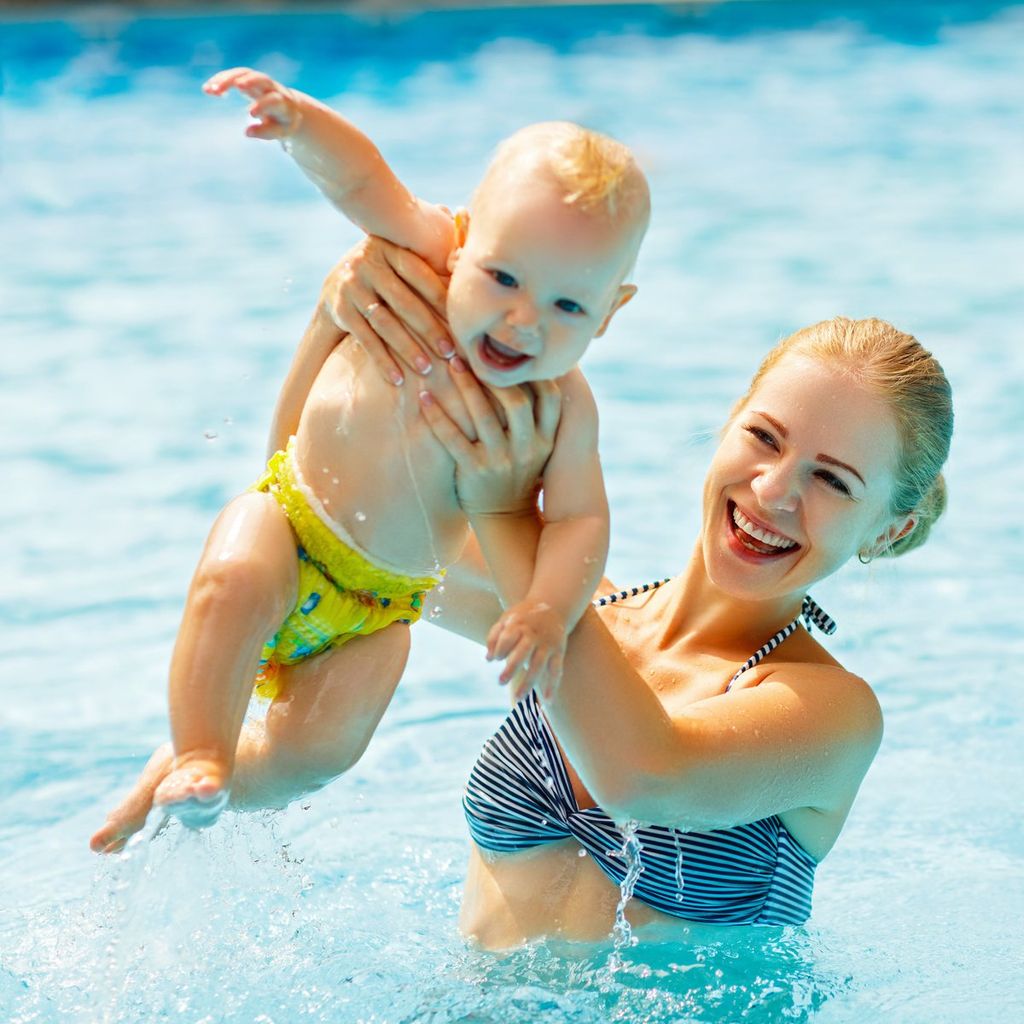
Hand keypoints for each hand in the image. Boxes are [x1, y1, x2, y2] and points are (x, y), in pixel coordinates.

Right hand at [203, 67, 303, 139]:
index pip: (274, 101)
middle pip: (260, 79)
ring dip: (226, 79)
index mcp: (283, 103)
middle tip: (235, 85)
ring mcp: (260, 81)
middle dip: (248, 81)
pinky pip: (234, 74)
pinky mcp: (248, 78)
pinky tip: (208, 89)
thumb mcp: (280, 131)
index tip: (251, 114)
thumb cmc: (283, 123)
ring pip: (244, 73)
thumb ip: (266, 132)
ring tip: (209, 89)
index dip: (263, 105)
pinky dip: (221, 79)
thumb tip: (247, 132)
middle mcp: (272, 88)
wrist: (290, 108)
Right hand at [320, 236, 455, 385]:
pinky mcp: (339, 309)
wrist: (337, 281)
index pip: (420, 274)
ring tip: (426, 369)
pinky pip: (365, 338)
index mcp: (389, 248)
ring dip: (407, 349)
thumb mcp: (401, 258)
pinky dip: (382, 361)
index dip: (441, 299)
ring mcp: (350, 286)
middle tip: (449, 353)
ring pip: (384, 323)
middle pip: (404, 302)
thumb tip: (464, 267)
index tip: (460, 323)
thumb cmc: (387, 272)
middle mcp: (366, 263)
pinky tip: (397, 379)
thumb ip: (429, 261)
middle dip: (429, 330)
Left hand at [419, 356, 560, 515]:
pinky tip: (424, 397)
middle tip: (472, 352)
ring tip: (448, 363)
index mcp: (545, 439)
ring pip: (483, 416)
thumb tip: (533, 371)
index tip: (513, 351)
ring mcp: (500, 460)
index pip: (550, 398)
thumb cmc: (519, 472)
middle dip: (494, 374)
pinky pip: (453, 439)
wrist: (506, 517)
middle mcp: (526, 448)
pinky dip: (437, 416)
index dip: (534, 372)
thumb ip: (537, 416)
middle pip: (516, 402)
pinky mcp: (474, 471)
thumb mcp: (538, 447)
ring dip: (464, 386)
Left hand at [487, 600, 567, 701]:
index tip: (495, 660)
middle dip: (511, 668)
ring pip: (539, 665)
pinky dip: (552, 685)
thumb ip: (494, 636)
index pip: (507, 638)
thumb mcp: (506, 618)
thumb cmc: (523, 615)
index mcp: (518, 624)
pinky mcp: (559, 651)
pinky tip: (547, 701)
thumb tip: (488, 659)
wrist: (553, 604)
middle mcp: (534, 634)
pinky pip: (556, 670)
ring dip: (529, 682)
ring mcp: (547, 644)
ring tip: (518, 699)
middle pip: (522, 652)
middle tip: (500, 682)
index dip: (500, 649)